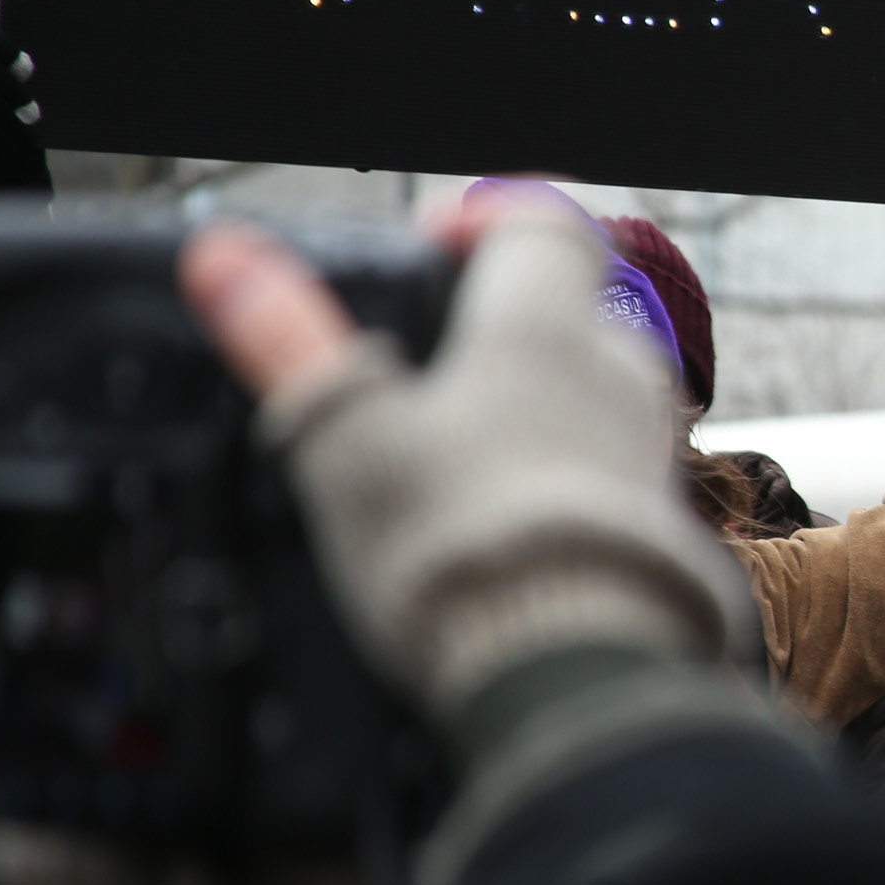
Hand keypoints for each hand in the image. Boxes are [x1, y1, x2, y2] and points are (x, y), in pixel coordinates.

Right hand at [0, 24, 49, 197]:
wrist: (0, 176)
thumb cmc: (15, 135)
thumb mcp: (18, 104)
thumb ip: (18, 82)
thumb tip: (27, 69)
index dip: (3, 45)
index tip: (29, 69)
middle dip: (14, 89)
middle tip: (35, 113)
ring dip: (11, 118)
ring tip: (30, 134)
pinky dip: (0, 135)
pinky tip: (13, 148)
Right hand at [179, 206, 752, 719]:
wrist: (573, 667)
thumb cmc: (457, 546)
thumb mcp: (344, 438)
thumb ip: (288, 342)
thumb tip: (223, 256)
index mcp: (543, 327)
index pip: (543, 221)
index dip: (488, 217)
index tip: (432, 243)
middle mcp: (615, 371)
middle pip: (568, 306)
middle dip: (500, 322)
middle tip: (424, 365)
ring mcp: (646, 445)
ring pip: (593, 388)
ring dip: (533, 402)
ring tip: (453, 452)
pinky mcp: (660, 520)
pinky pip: (606, 466)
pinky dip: (556, 475)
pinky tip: (500, 521)